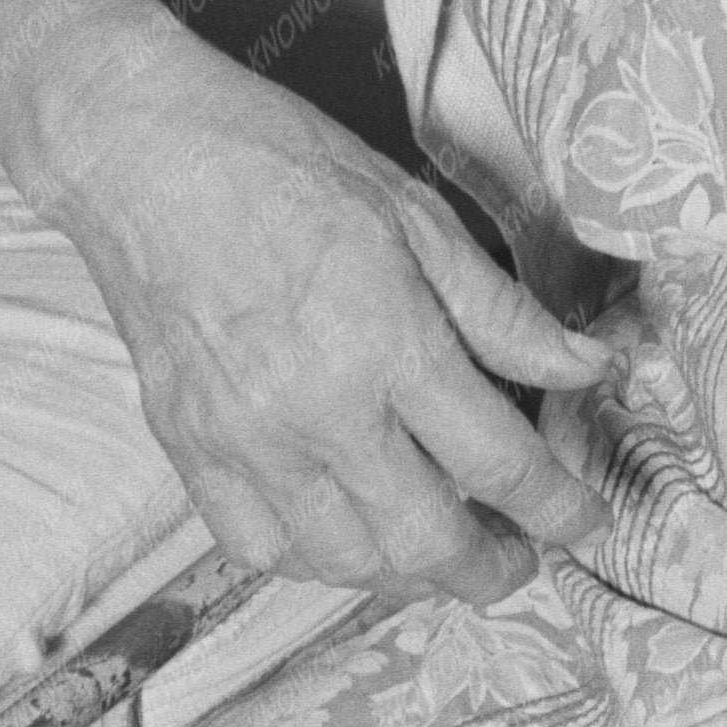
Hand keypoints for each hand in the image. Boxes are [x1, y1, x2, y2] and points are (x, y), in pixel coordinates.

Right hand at [39, 32, 620, 602]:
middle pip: (426, 541)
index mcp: (388, 341)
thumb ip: (503, 312)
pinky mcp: (191, 450)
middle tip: (518, 555)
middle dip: (491, 569)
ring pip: (345, 563)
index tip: (586, 522)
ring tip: (438, 546)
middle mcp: (318, 409)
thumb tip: (585, 369)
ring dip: (407, 573)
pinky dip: (315, 560)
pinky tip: (345, 529)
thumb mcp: (417, 216)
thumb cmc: (281, 164)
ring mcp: (246, 440)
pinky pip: (260, 549)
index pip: (499, 463)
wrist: (141, 154)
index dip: (559, 508)